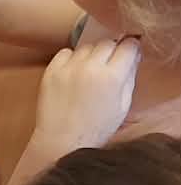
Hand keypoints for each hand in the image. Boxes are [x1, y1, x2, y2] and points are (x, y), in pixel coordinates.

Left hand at [31, 36, 140, 157]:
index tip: (129, 53)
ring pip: (87, 47)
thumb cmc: (97, 128)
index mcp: (112, 77)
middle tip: (109, 66)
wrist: (63, 140)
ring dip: (91, 55)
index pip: (128, 46)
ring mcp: (69, 67)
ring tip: (89, 72)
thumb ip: (129, 78)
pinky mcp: (51, 70)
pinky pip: (66, 52)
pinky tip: (74, 72)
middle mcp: (90, 67)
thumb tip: (133, 56)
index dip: (131, 48)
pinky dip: (71, 58)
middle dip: (112, 51)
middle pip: (107, 43)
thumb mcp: (122, 106)